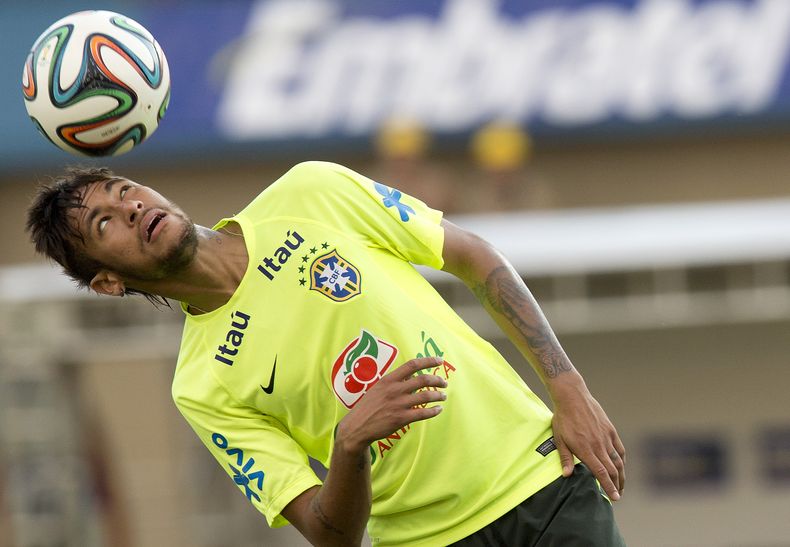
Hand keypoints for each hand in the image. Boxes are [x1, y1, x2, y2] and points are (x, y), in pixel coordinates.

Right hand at [336, 357, 447, 453]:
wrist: (357, 426)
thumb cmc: (368, 406)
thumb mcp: (377, 388)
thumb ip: (393, 381)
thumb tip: (411, 376)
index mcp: (388, 379)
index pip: (412, 365)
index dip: (428, 361)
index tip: (439, 360)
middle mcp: (395, 390)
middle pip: (423, 379)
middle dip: (438, 380)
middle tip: (444, 383)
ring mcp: (398, 404)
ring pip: (426, 396)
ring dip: (438, 395)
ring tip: (443, 396)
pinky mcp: (401, 419)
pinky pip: (423, 413)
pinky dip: (434, 411)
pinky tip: (438, 410)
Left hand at [550, 376, 625, 500]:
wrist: (573, 397)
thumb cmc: (563, 418)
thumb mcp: (559, 439)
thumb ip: (565, 458)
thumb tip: (567, 476)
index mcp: (585, 450)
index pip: (601, 473)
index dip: (609, 487)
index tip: (615, 498)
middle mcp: (598, 445)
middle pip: (612, 470)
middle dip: (616, 485)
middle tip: (618, 496)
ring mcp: (606, 437)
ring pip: (618, 460)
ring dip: (621, 475)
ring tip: (621, 485)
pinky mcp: (610, 430)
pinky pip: (619, 448)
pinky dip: (622, 459)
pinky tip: (621, 465)